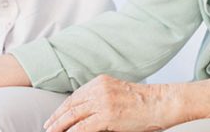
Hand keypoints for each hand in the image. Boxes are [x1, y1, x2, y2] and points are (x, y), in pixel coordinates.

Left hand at [44, 75, 171, 131]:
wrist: (162, 102)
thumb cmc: (144, 101)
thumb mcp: (118, 92)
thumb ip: (101, 98)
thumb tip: (86, 112)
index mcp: (100, 81)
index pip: (75, 96)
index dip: (63, 108)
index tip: (55, 116)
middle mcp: (99, 89)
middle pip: (71, 105)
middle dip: (57, 117)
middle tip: (48, 126)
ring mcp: (102, 102)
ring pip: (73, 116)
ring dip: (60, 126)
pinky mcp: (107, 116)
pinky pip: (83, 127)